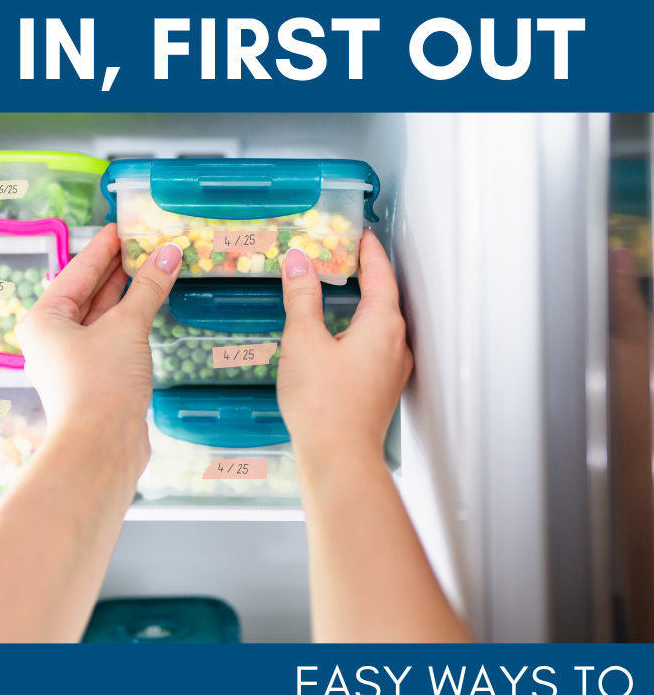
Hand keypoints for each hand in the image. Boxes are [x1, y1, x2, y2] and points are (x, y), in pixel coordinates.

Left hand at [15, 224, 182, 479]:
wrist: (101, 447)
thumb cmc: (100, 385)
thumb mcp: (126, 327)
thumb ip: (148, 288)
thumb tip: (169, 253)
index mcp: (45, 319)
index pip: (78, 271)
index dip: (104, 247)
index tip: (124, 226)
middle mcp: (53, 338)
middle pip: (89, 293)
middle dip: (119, 269)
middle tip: (147, 243)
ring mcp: (73, 361)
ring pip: (103, 317)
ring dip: (129, 295)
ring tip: (155, 267)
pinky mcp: (95, 380)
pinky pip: (113, 338)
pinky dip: (132, 321)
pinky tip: (152, 307)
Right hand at [277, 229, 412, 458]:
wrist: (338, 458)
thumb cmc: (323, 404)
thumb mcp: (304, 340)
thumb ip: (302, 297)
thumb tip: (299, 263)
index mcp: (383, 325)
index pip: (381, 275)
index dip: (369, 252)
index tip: (360, 235)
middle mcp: (396, 346)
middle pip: (384, 299)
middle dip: (366, 277)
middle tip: (345, 259)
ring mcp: (391, 371)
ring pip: (380, 326)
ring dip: (361, 306)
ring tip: (338, 295)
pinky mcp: (380, 391)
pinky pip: (374, 349)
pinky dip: (358, 332)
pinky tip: (337, 340)